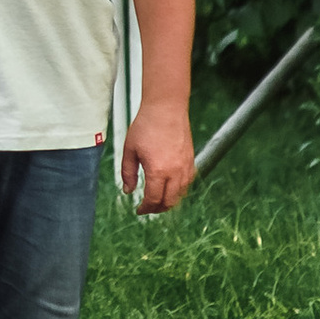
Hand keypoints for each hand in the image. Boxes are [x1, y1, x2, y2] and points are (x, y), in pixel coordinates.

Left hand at [121, 96, 194, 215]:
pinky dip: (179, 190)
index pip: (153, 199)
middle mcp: (175, 172)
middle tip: (148, 208)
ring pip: (181, 194)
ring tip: (158, 200)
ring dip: (169, 201)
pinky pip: (187, 183)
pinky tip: (170, 187)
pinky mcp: (191, 160)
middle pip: (169, 201)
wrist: (166, 108)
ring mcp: (185, 166)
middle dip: (157, 209)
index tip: (138, 210)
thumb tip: (128, 191)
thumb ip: (128, 173)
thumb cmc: (146, 125)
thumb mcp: (130, 150)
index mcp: (158, 171)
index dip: (145, 209)